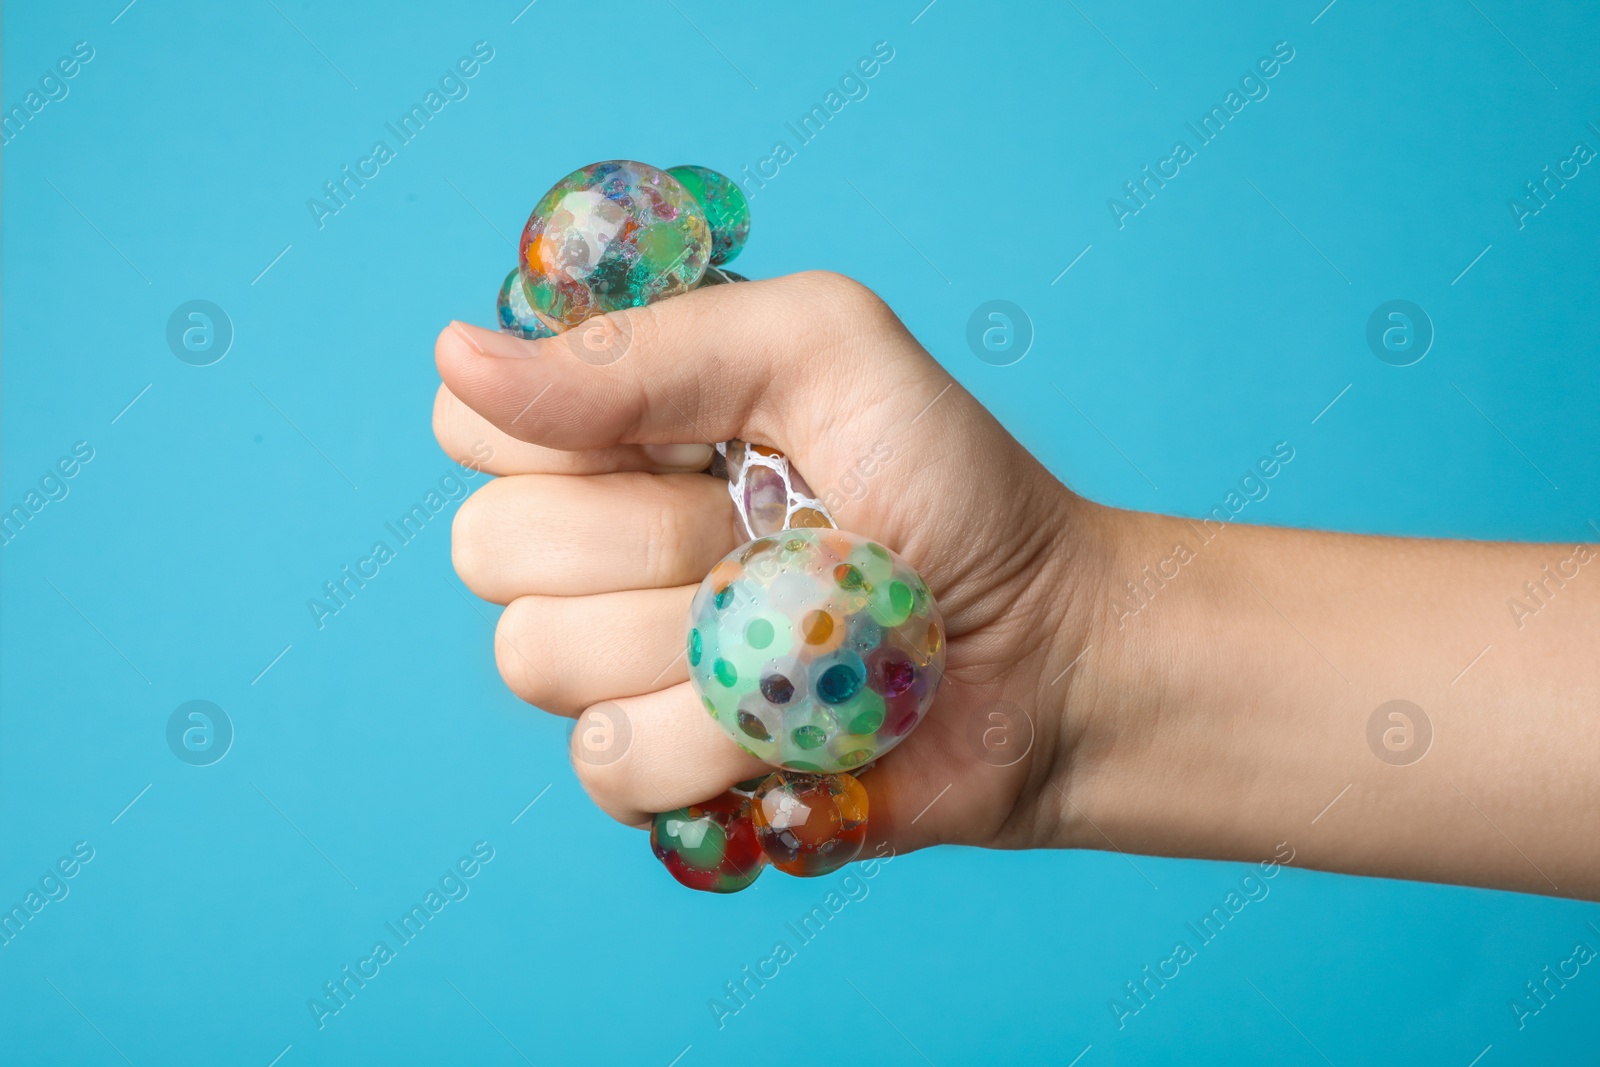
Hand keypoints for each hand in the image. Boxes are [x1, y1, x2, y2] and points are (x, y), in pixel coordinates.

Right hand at [432, 271, 1097, 853]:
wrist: (1044, 654)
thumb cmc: (951, 487)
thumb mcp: (821, 350)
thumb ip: (644, 351)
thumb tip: (453, 360)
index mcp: (621, 431)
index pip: (476, 426)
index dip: (567, 437)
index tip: (693, 442)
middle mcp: (597, 544)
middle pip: (491, 545)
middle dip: (655, 539)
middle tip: (772, 532)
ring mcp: (619, 664)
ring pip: (537, 659)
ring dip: (693, 644)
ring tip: (798, 628)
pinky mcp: (659, 767)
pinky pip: (606, 762)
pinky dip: (716, 741)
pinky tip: (789, 715)